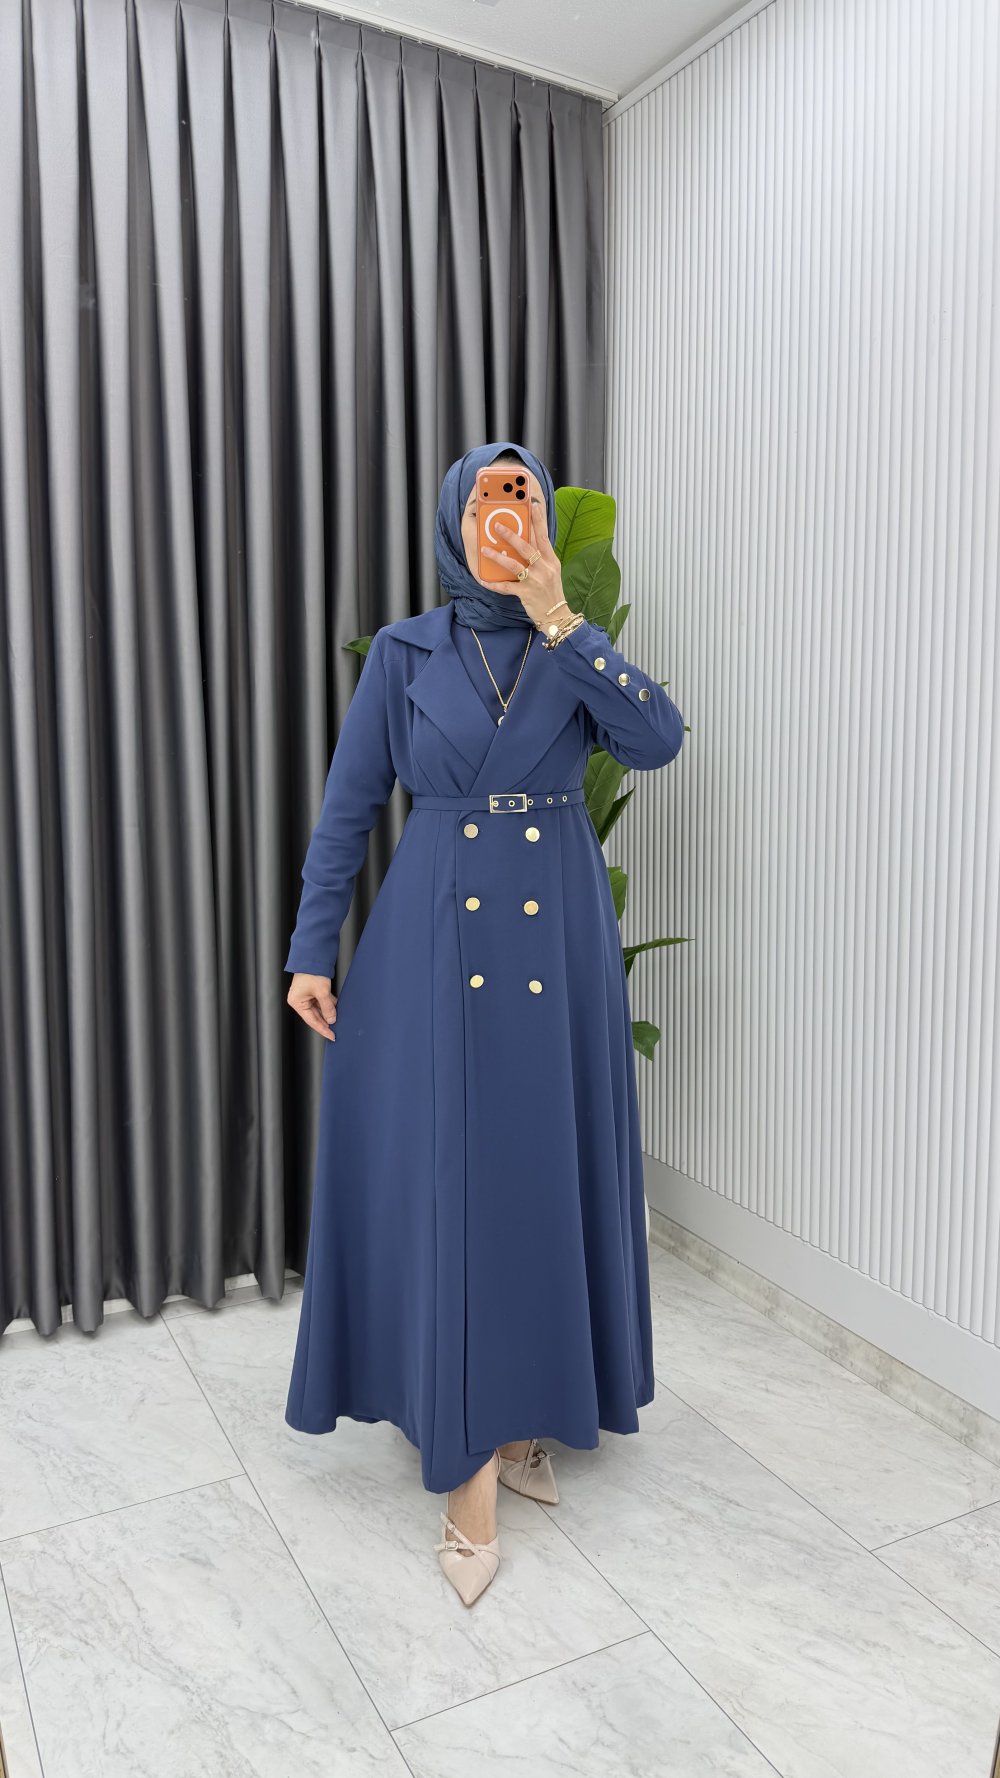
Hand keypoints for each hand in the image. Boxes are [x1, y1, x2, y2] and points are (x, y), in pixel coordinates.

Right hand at [287, 973, 336, 1039]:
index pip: (311, 1020)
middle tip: (336, 1030)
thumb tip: (332, 1019)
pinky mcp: (311, 991)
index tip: (331, 1035)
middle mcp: (299, 1000)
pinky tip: (336, 1008)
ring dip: (328, 1013)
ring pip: (319, 1009)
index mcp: (297, 1002)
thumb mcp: (322, 992)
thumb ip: (327, 1007)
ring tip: (338, 1019)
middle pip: (314, 1015)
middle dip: (326, 1022)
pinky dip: (328, 1005)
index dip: (322, 1029)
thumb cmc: (312, 972)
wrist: (313, 956)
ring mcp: (305, 995)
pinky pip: (321, 1001)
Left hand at [478, 502, 569, 631]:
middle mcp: (544, 568)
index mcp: (551, 560)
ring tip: (485, 550)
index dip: (538, 520)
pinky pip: (506, 587)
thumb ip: (541, 557)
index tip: (533, 506)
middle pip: (526, 547)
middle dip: (511, 535)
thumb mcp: (552, 571)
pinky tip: (484, 580)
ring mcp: (535, 581)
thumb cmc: (552, 591)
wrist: (557, 615)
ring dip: (497, 557)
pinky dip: (494, 584)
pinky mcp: (526, 594)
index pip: (544, 536)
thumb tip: (525, 542)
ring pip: (514, 565)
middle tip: (497, 526)